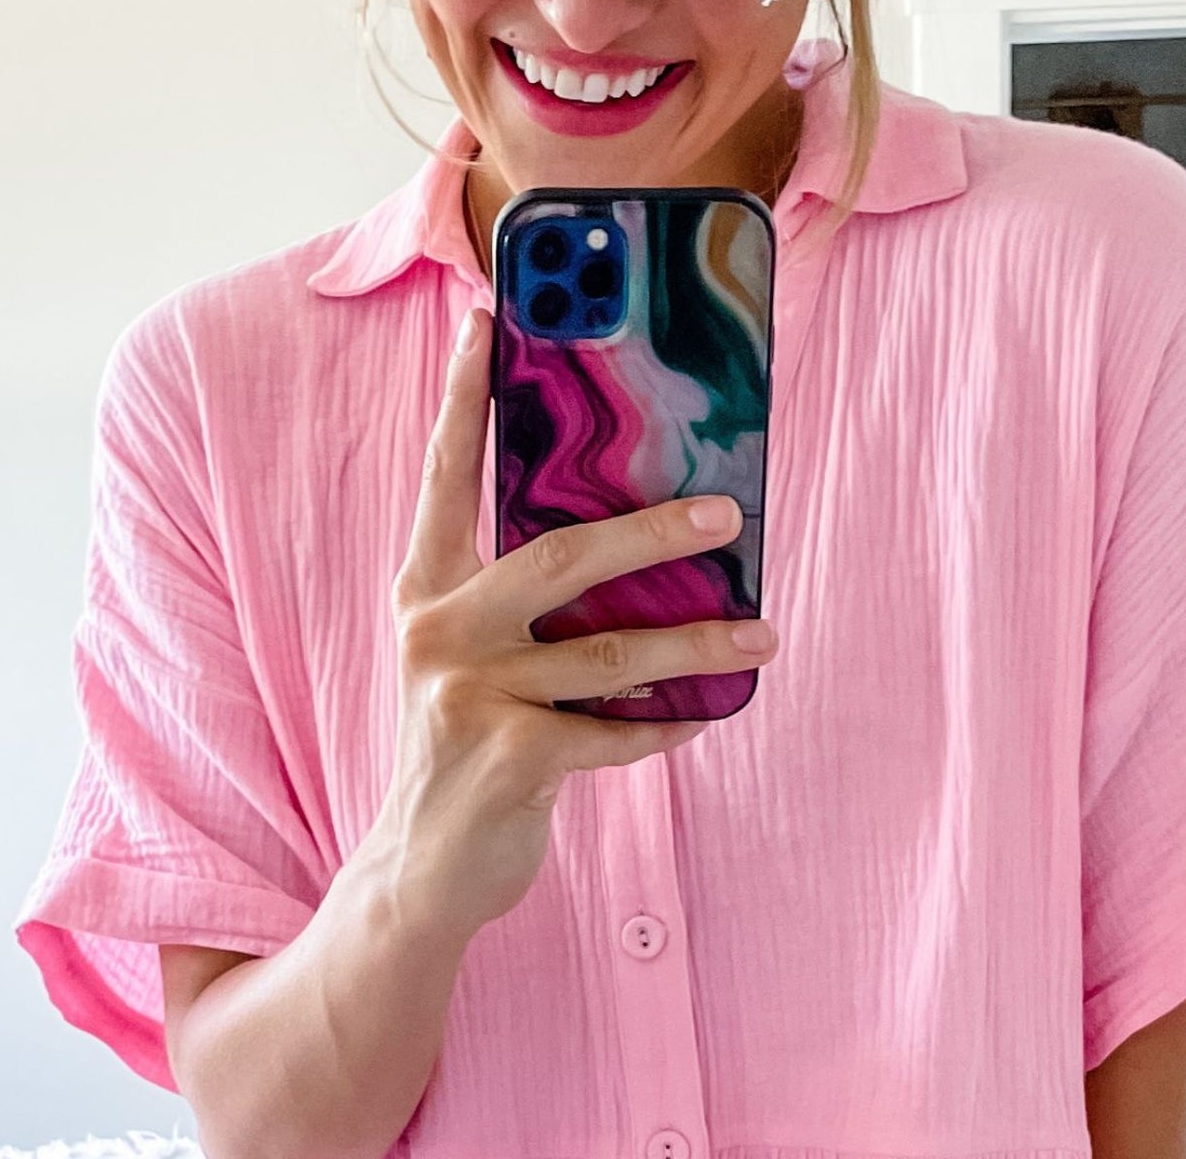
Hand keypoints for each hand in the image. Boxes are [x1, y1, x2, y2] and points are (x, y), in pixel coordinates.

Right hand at [363, 305, 778, 940]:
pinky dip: (669, 723)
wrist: (421, 866)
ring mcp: (468, 694)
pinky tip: (708, 715)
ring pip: (612, 652)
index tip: (488, 318)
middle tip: (727, 510)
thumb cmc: (467, 736)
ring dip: (699, 643)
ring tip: (764, 631)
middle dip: (654, 530)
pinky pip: (618, 730)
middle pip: (560, 554)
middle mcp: (439, 627)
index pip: (445, 473)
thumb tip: (633, 528)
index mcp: (426, 585)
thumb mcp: (469, 651)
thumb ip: (517, 592)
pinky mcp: (508, 758)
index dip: (465, 396)